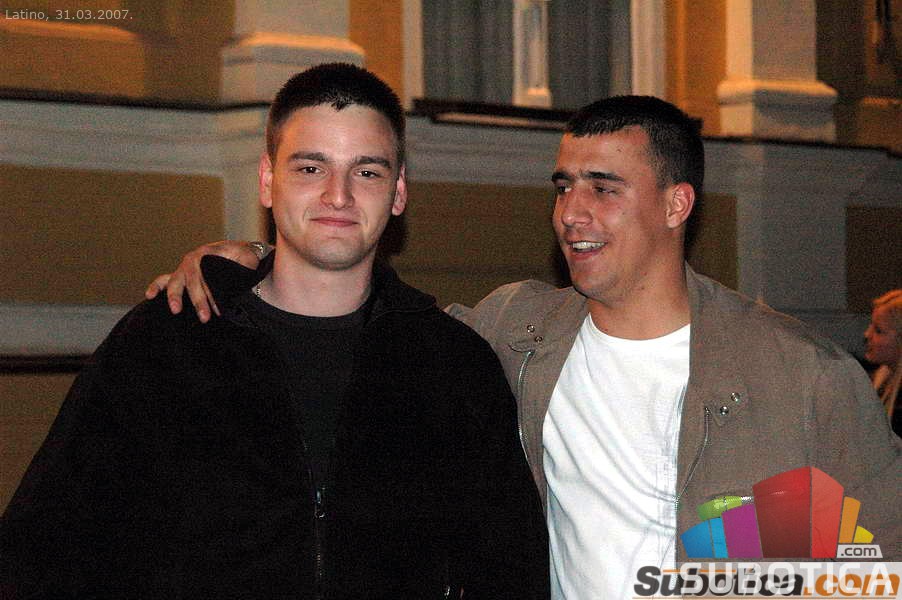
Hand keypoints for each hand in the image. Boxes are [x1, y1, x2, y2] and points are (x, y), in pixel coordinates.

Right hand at [144, 240, 262, 322]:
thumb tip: (242, 272)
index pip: (208, 276)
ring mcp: (185, 267)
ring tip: (176, 310)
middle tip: (205, 317)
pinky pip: (164, 279)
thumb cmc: (243, 257)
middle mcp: (193, 259)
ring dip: (176, 296)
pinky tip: (150, 296)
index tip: (218, 310)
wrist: (239, 250)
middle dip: (198, 300)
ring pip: (177, 281)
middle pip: (192, 281)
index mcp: (208, 253)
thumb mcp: (247, 258)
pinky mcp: (181, 275)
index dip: (212, 294)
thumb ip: (244, 265)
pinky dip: (156, 287)